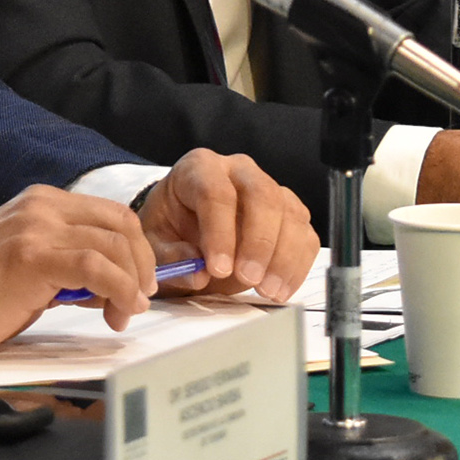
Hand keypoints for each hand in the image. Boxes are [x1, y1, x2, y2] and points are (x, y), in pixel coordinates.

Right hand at [0, 185, 154, 358]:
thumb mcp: (28, 269)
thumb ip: (68, 268)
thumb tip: (114, 287)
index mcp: (41, 204)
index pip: (112, 214)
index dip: (137, 250)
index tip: (140, 284)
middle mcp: (41, 207)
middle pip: (122, 224)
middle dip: (142, 265)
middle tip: (139, 301)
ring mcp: (35, 228)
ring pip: (114, 243)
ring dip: (132, 283)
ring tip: (124, 314)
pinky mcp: (30, 257)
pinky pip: (95, 265)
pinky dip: (119, 288)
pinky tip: (118, 310)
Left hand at [135, 149, 315, 301]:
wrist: (185, 232)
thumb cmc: (169, 231)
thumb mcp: (154, 244)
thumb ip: (171, 257)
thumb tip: (198, 273)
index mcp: (199, 168)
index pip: (216, 192)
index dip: (220, 232)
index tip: (218, 268)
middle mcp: (238, 171)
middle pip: (262, 195)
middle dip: (259, 241)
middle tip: (249, 279)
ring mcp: (270, 189)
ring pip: (290, 213)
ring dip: (283, 256)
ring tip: (267, 290)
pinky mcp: (289, 215)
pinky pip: (305, 235)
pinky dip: (297, 265)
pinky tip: (280, 289)